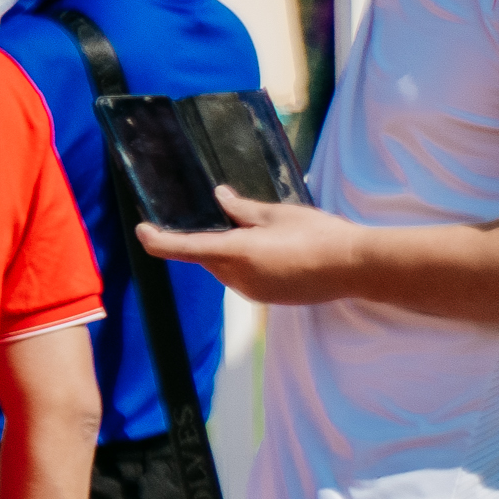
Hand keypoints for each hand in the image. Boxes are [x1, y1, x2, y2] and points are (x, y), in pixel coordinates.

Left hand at [135, 189, 364, 305]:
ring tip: (256, 231)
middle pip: (205, 258)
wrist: (356, 267)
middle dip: (207, 239)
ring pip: (224, 269)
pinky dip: (245, 264)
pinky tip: (270, 250)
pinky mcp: (267, 299)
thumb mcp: (277, 214)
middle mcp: (237, 278)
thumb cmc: (319, 234)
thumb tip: (220, 199)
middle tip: (221, 216)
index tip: (142, 230)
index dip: (157, 239)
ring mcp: (252, 292)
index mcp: (235, 253)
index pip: (182, 248)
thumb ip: (242, 209)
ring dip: (228, 252)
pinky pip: (244, 279)